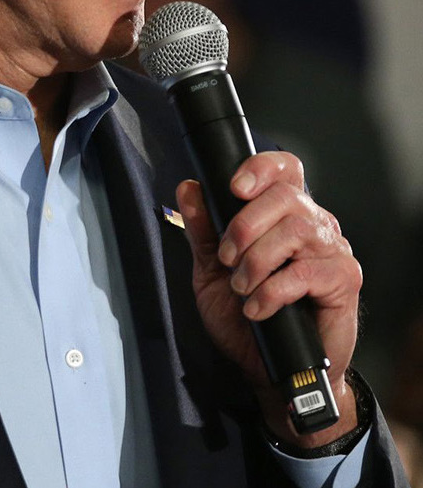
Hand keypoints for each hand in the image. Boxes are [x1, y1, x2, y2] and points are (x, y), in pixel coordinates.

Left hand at [177, 152, 362, 448]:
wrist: (269, 367)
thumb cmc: (243, 316)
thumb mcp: (211, 270)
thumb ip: (202, 230)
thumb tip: (189, 188)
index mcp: (282, 214)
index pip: (284, 169)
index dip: (261, 168)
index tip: (233, 187)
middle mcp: (313, 225)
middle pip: (285, 196)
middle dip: (244, 225)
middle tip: (226, 258)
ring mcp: (332, 250)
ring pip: (296, 230)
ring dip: (257, 260)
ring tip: (241, 287)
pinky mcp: (344, 280)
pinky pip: (307, 272)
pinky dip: (273, 290)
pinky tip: (257, 308)